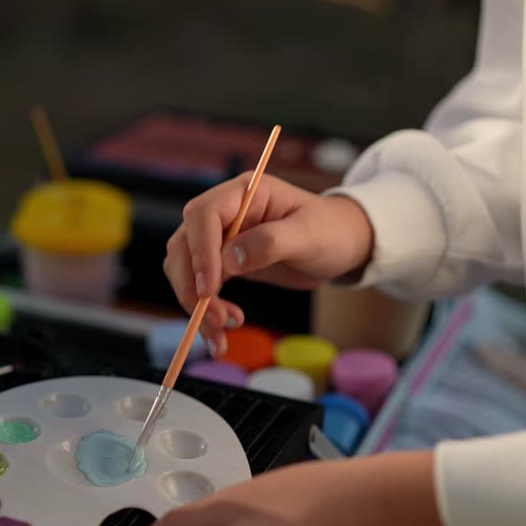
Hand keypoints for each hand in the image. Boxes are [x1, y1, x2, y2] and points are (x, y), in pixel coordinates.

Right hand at [165, 173, 372, 353]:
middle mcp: (224, 212)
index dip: (201, 252)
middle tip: (217, 321)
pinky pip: (198, 285)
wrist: (340, 244)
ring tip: (221, 333)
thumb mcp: (309, 235)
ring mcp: (219, 238)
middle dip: (192, 286)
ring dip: (194, 303)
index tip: (210, 289)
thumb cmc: (330, 231)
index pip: (204, 216)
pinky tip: (220, 331)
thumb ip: (271, 243)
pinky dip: (202, 310)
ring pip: (184, 269)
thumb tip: (229, 261)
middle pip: (184, 245)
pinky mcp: (221, 263)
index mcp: (244, 193)